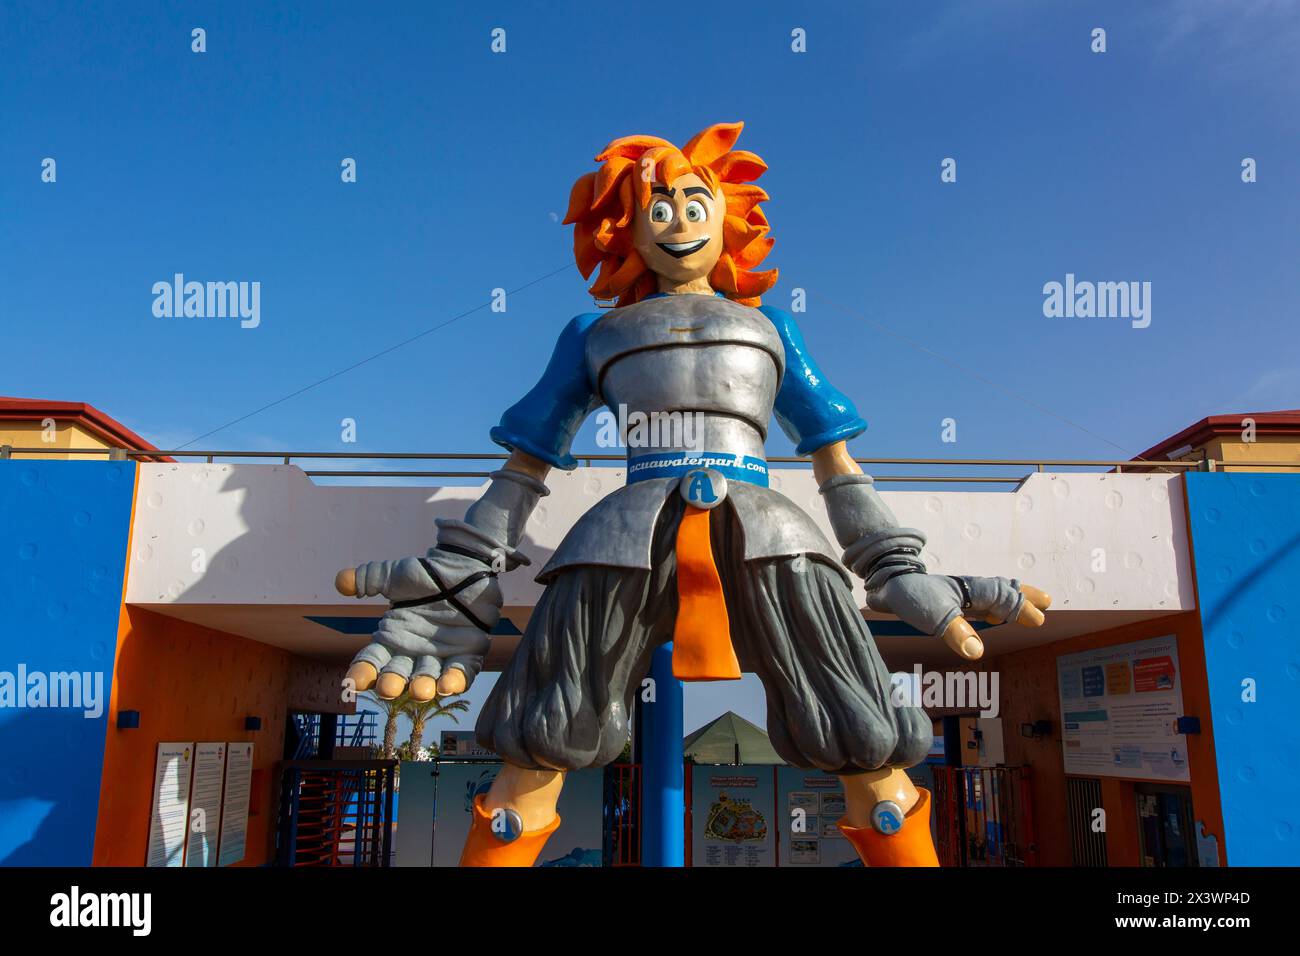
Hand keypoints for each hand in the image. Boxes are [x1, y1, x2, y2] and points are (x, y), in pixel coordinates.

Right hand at [336, 551, 500, 700]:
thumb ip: (368, 578)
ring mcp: (442, 654)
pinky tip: (448, 685)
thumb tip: (341, 582)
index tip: (353, 682)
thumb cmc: (427, 574)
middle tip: (388, 689)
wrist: (464, 567)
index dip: (363, 671)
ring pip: (429, 677)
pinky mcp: (469, 652)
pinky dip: (456, 680)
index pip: (373, 659)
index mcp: (393, 637)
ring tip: (419, 691)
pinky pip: (462, 671)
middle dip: (393, 683)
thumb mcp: (395, 575)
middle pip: (399, 674)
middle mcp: (415, 651)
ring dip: (424, 687)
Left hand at [866, 573, 1050, 660]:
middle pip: (1002, 590)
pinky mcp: (946, 601)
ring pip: (990, 596)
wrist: (886, 582)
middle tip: (1045, 602)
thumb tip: (978, 652)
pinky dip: (990, 608)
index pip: (1003, 597)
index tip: (1039, 619)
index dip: (1021, 608)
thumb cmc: (911, 595)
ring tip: (1024, 609)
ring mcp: (957, 595)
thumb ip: (957, 633)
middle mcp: (968, 590)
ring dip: (1009, 601)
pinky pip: (976, 602)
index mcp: (971, 590)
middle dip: (1023, 597)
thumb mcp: (934, 615)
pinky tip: (989, 618)